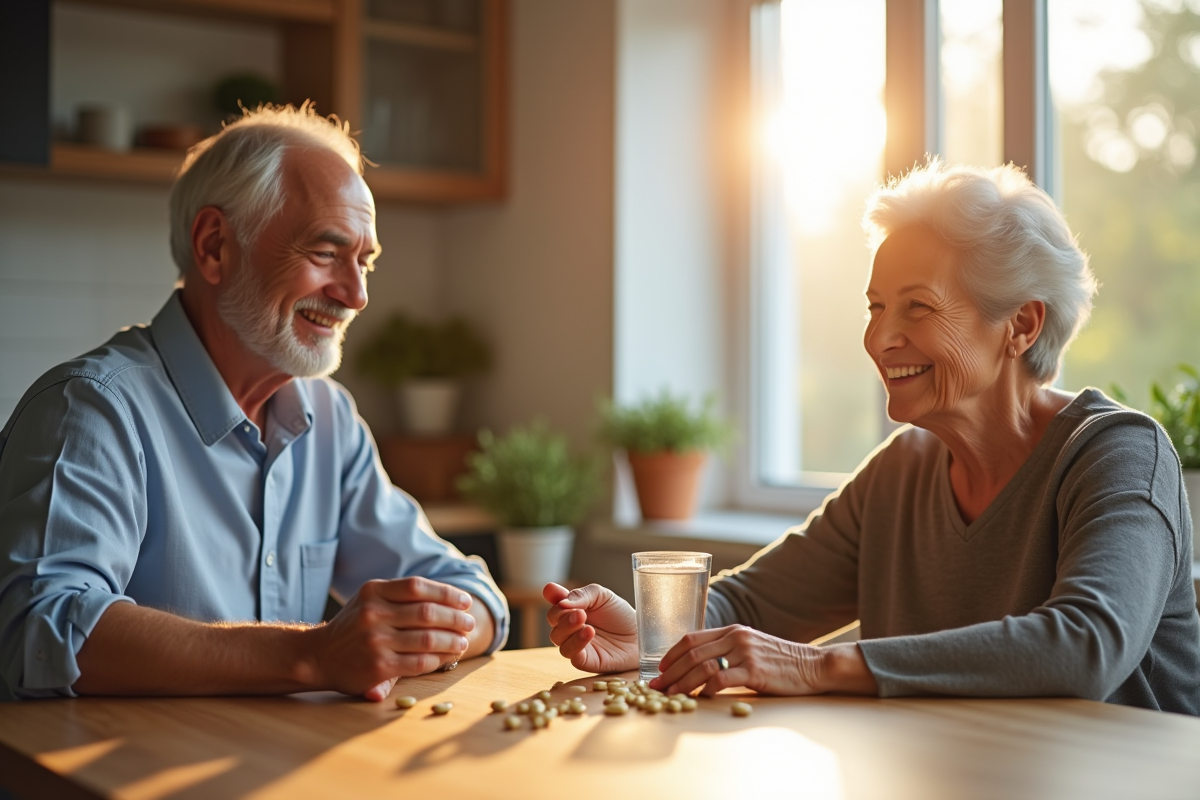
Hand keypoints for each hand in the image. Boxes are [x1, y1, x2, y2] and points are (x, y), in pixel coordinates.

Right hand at [308, 577, 475, 700]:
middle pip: (428, 612)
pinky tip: (448, 657)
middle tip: (470, 623)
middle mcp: (373, 613)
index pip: (419, 587)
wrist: (319, 656)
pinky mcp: (378, 667)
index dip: (448, 593)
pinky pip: (419, 662)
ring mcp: (375, 641)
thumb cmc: (354, 626)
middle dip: (456, 618)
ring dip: (452, 640)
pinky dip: (439, 659)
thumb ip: (402, 596)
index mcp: (373, 591)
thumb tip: (451, 599)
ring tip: (463, 641)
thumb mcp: (370, 600)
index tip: (465, 602)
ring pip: (428, 638)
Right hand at [543, 583, 637, 673]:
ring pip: (557, 639)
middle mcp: (570, 627)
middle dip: (560, 614)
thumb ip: (581, 595)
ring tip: (583, 620)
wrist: (640, 634)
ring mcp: (576, 644)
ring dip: (567, 628)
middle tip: (578, 611)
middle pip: (553, 621)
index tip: (553, 592)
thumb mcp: (602, 596)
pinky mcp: (584, 660)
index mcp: (572, 609)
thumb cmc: (621, 615)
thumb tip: (561, 602)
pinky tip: (589, 632)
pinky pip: (571, 654)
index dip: (552, 597)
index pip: (555, 603)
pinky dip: (576, 643)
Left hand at [649, 625, 876, 696]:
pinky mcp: (754, 670)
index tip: (660, 670)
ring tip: (670, 696)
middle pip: (692, 653)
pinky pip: (722, 679)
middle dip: (670, 672)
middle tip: (656, 688)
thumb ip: (727, 650)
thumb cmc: (780, 661)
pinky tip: (700, 699)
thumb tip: (700, 665)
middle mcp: (735, 637)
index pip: (691, 638)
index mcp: (731, 630)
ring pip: (702, 666)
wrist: (812, 666)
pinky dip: (707, 690)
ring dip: (682, 683)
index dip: (671, 654)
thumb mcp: (750, 647)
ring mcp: (744, 652)